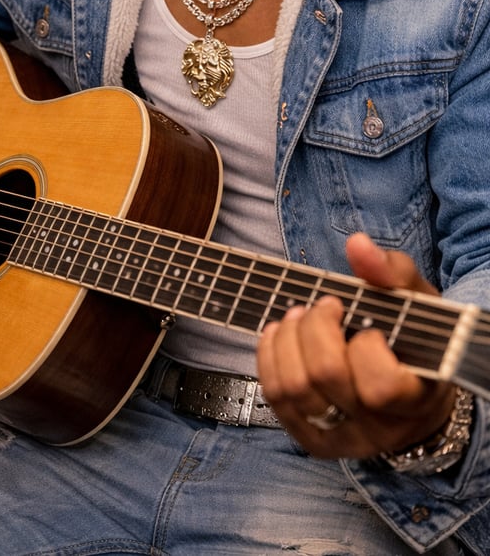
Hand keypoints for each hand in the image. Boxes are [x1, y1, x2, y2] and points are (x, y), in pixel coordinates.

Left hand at [256, 232, 456, 458]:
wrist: (412, 389)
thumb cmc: (414, 341)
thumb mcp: (415, 302)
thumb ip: (389, 272)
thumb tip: (357, 245)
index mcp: (415, 398)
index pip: (379, 386)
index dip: (364, 346)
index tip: (363, 322)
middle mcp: (379, 428)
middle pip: (325, 378)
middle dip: (314, 329)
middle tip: (324, 307)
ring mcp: (344, 437)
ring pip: (293, 391)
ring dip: (286, 340)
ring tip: (297, 317)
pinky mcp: (314, 439)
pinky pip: (276, 401)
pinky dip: (268, 359)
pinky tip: (278, 335)